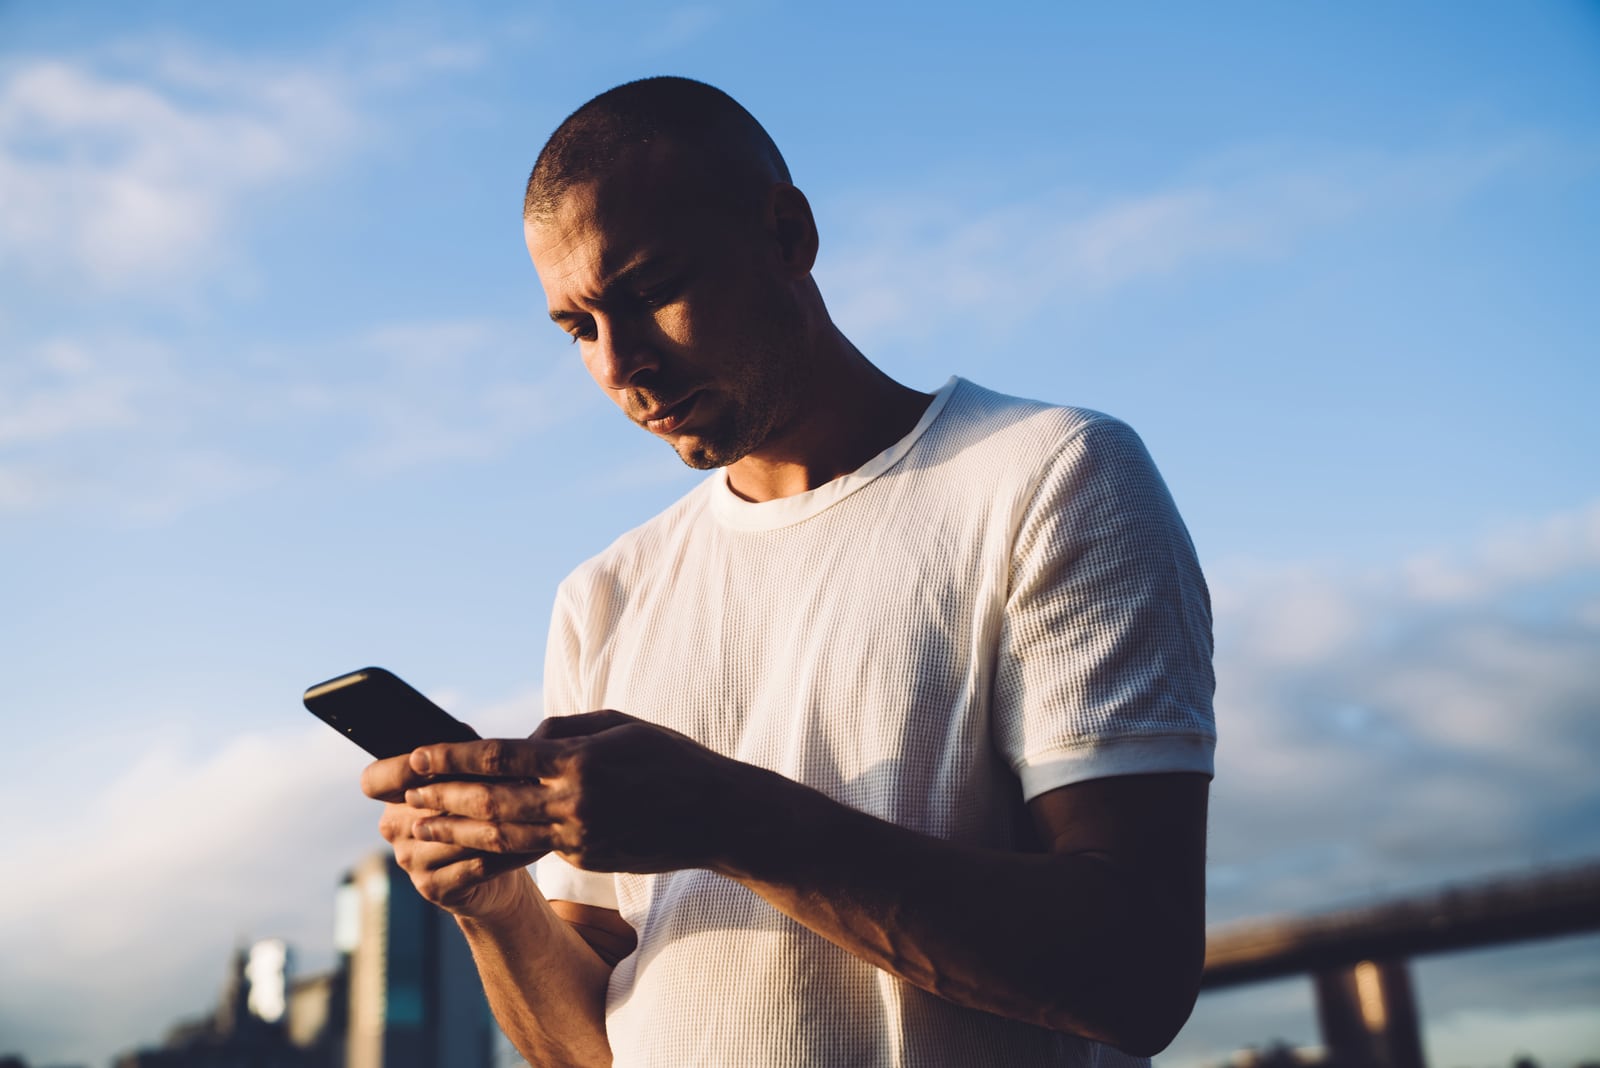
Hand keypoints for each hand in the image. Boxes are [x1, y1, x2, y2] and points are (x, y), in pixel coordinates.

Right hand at [361, 754, 534, 918]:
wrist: (493, 879)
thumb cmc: (482, 815)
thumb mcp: (471, 782)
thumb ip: (466, 757)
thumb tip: (485, 733)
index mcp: (393, 798)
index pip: (375, 780)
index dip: (399, 768)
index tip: (425, 757)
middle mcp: (393, 829)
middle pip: (429, 804)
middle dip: (475, 790)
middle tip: (521, 777)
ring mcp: (410, 861)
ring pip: (456, 835)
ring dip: (499, 822)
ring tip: (534, 808)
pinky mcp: (432, 888)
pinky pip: (476, 866)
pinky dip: (509, 853)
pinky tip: (536, 843)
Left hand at [398, 711, 757, 874]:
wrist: (720, 816)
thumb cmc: (670, 758)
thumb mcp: (619, 723)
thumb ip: (562, 729)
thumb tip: (519, 740)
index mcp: (578, 759)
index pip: (497, 757)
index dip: (448, 759)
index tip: (409, 757)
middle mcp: (573, 802)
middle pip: (486, 802)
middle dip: (432, 797)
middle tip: (388, 793)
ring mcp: (578, 836)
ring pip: (499, 837)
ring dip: (450, 830)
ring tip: (410, 824)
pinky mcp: (585, 858)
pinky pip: (527, 855)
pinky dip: (488, 852)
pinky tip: (459, 848)